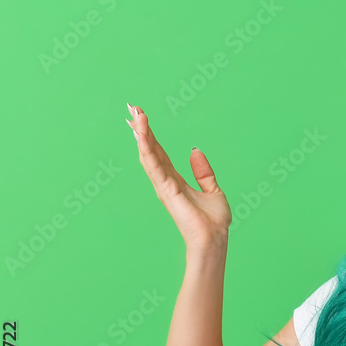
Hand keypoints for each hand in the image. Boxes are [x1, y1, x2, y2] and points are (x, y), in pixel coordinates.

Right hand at [127, 104, 231, 250]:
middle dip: (140, 129)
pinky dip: (147, 149)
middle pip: (150, 150)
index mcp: (175, 181)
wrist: (214, 238)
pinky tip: (141, 134)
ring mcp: (163, 185)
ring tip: (135, 114)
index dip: (150, 135)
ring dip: (141, 134)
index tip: (141, 117)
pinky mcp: (166, 189)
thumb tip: (195, 151)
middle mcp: (165, 182)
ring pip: (148, 154)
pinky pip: (154, 165)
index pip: (160, 153)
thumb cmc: (214, 222)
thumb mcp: (213, 190)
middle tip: (131, 107)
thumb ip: (203, 172)